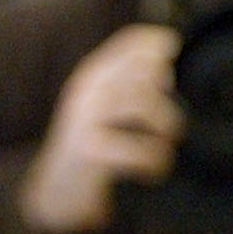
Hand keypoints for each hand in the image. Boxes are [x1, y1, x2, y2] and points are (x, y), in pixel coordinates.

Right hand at [19, 23, 183, 233]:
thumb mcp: (106, 107)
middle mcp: (88, 91)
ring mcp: (85, 119)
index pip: (129, 43)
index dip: (158, 45)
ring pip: (139, 105)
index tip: (174, 55)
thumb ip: (130, 85)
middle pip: (140, 73)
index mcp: (94, 76)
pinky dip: (154, 160)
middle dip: (164, 95)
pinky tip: (156, 169)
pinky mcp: (89, 152)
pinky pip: (135, 149)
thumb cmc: (94, 145)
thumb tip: (168, 69)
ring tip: (168, 141)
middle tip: (170, 122)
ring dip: (165, 123)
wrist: (58, 189)